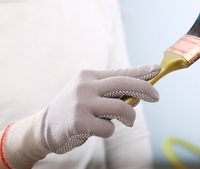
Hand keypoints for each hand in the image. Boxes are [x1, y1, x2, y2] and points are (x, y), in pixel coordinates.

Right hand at [1, 64, 159, 168]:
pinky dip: (109, 131)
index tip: (156, 69)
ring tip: (128, 121)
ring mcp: (81, 103)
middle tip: (156, 96)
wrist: (44, 127)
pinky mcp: (79, 122)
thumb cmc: (74, 109)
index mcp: (88, 76)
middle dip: (144, 89)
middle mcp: (85, 86)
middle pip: (123, 84)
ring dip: (130, 117)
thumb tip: (139, 96)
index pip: (119, 72)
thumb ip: (110, 93)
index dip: (140, 71)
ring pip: (120, 108)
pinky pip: (108, 128)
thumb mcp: (88, 94)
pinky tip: (99, 130)